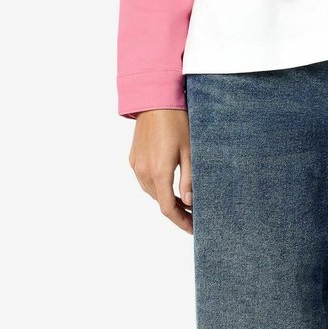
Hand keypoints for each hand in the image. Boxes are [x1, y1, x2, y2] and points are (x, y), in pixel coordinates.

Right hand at [128, 109, 192, 233]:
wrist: (155, 100)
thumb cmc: (177, 122)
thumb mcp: (190, 150)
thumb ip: (189, 179)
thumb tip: (189, 203)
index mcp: (159, 172)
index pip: (168, 208)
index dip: (181, 222)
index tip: (193, 228)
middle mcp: (143, 172)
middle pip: (159, 201)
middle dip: (176, 210)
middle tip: (194, 213)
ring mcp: (136, 165)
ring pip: (151, 191)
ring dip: (166, 197)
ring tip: (184, 199)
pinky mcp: (133, 158)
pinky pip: (144, 179)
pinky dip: (157, 185)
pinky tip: (169, 181)